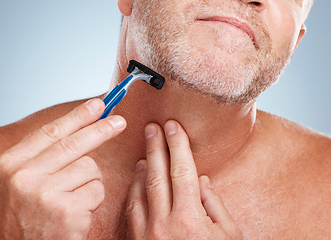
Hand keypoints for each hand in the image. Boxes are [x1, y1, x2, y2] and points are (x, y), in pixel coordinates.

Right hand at [0, 98, 125, 239]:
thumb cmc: (26, 213)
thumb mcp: (21, 179)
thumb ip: (44, 154)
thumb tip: (83, 125)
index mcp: (11, 163)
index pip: (51, 131)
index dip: (78, 116)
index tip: (98, 105)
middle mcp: (25, 177)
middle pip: (75, 143)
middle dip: (101, 130)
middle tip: (120, 121)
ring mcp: (46, 194)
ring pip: (90, 168)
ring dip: (89, 181)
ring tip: (72, 198)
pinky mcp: (68, 212)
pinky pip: (97, 190)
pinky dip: (93, 200)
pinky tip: (77, 212)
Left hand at [126, 120, 241, 239]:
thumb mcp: (229, 235)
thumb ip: (215, 205)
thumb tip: (201, 181)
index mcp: (189, 220)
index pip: (182, 171)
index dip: (177, 145)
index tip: (173, 126)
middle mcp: (164, 225)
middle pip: (157, 176)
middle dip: (155, 148)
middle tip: (152, 128)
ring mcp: (147, 234)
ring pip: (140, 191)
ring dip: (143, 168)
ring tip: (147, 151)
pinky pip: (132, 210)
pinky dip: (134, 190)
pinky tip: (138, 179)